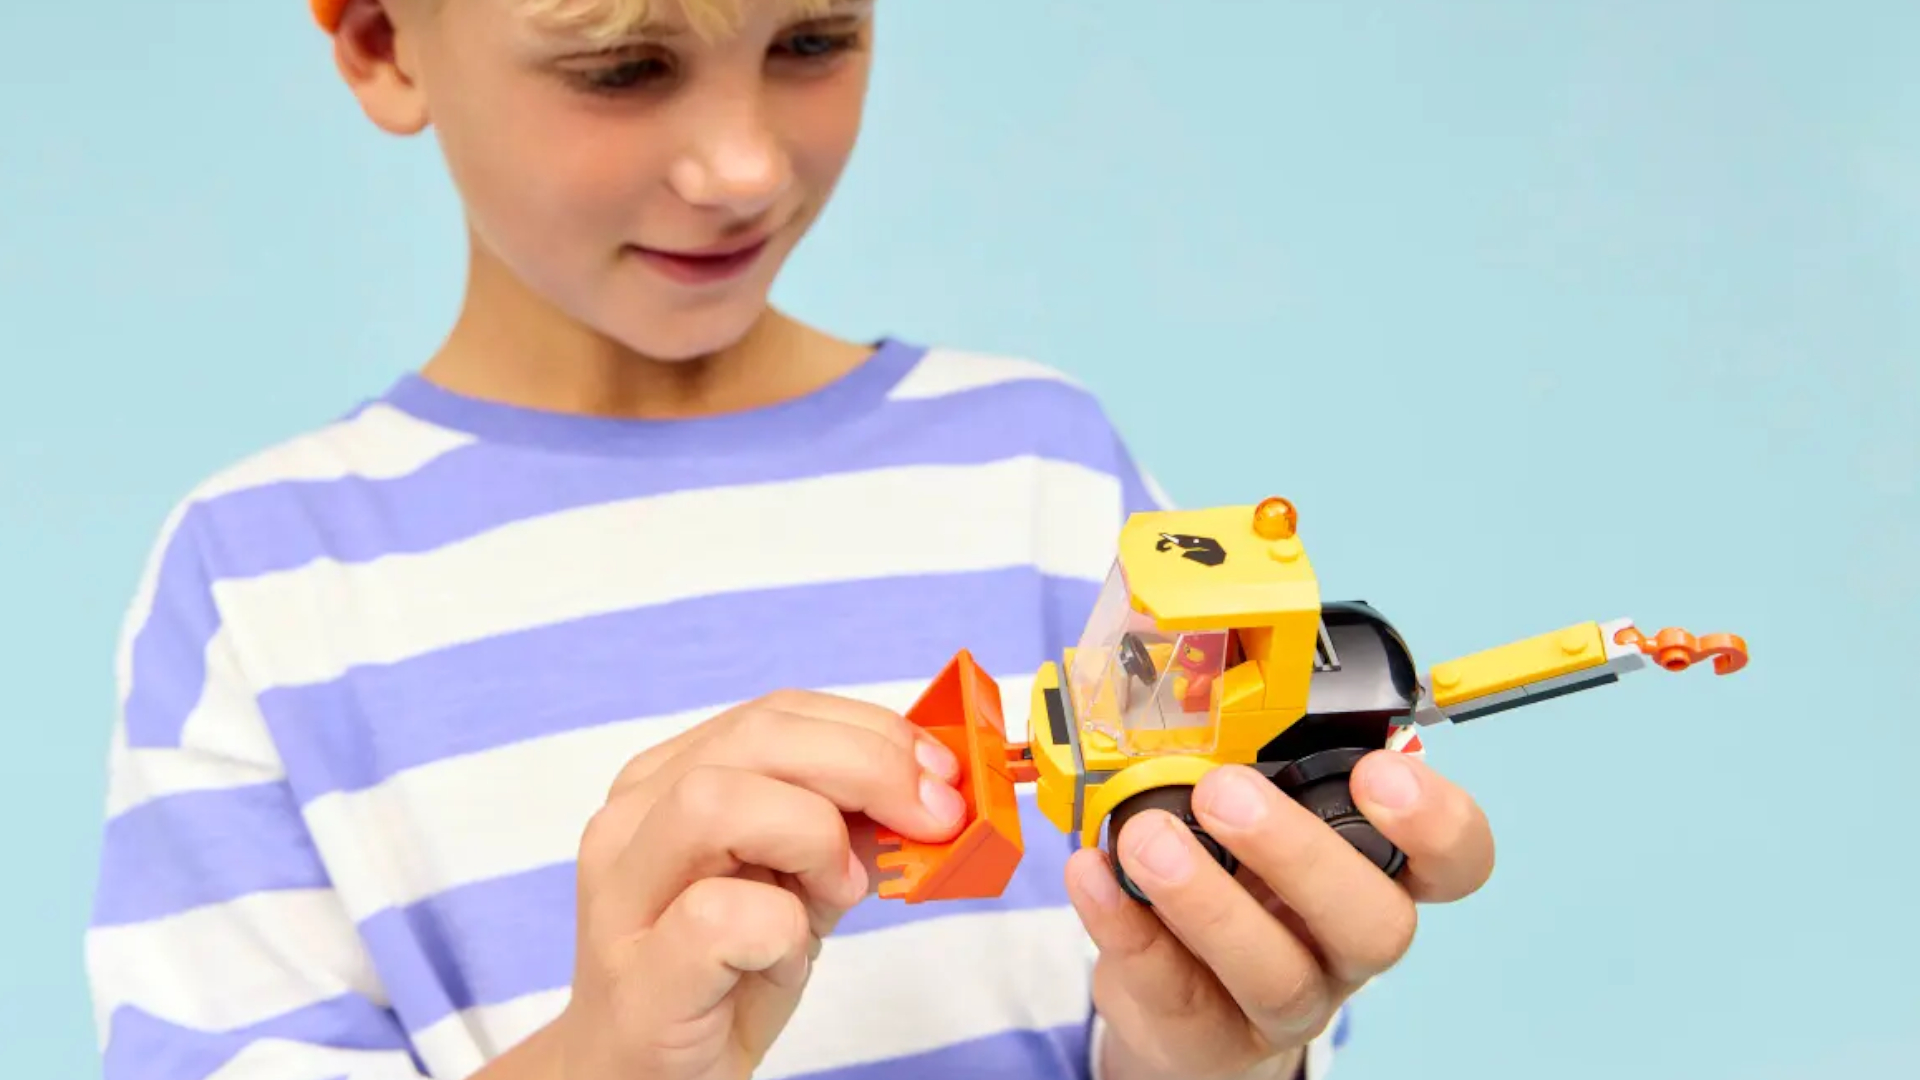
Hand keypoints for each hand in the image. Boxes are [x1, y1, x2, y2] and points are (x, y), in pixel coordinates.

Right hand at [552, 689, 966, 1079]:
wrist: (645, 1077)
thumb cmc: (724, 975)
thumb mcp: (796, 881)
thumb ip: (843, 826)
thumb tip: (930, 787)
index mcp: (664, 782)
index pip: (775, 712)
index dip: (871, 730)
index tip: (940, 772)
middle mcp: (629, 823)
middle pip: (753, 739)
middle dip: (867, 766)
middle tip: (934, 819)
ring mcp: (622, 899)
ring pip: (717, 803)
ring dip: (813, 837)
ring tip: (839, 892)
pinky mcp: (639, 979)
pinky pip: (719, 916)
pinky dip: (782, 930)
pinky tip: (786, 958)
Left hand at [1064, 751, 1494, 1079]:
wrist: (1180, 1002)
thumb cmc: (1234, 878)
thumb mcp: (1256, 811)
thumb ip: (1246, 761)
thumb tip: (1197, 695)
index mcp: (1378, 870)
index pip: (1456, 859)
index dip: (1437, 821)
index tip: (1376, 769)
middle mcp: (1347, 942)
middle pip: (1374, 923)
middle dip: (1300, 853)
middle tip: (1225, 794)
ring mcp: (1286, 1000)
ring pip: (1278, 972)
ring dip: (1208, 900)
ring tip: (1147, 839)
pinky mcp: (1210, 1036)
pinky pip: (1174, 989)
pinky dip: (1126, 924)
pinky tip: (1092, 873)